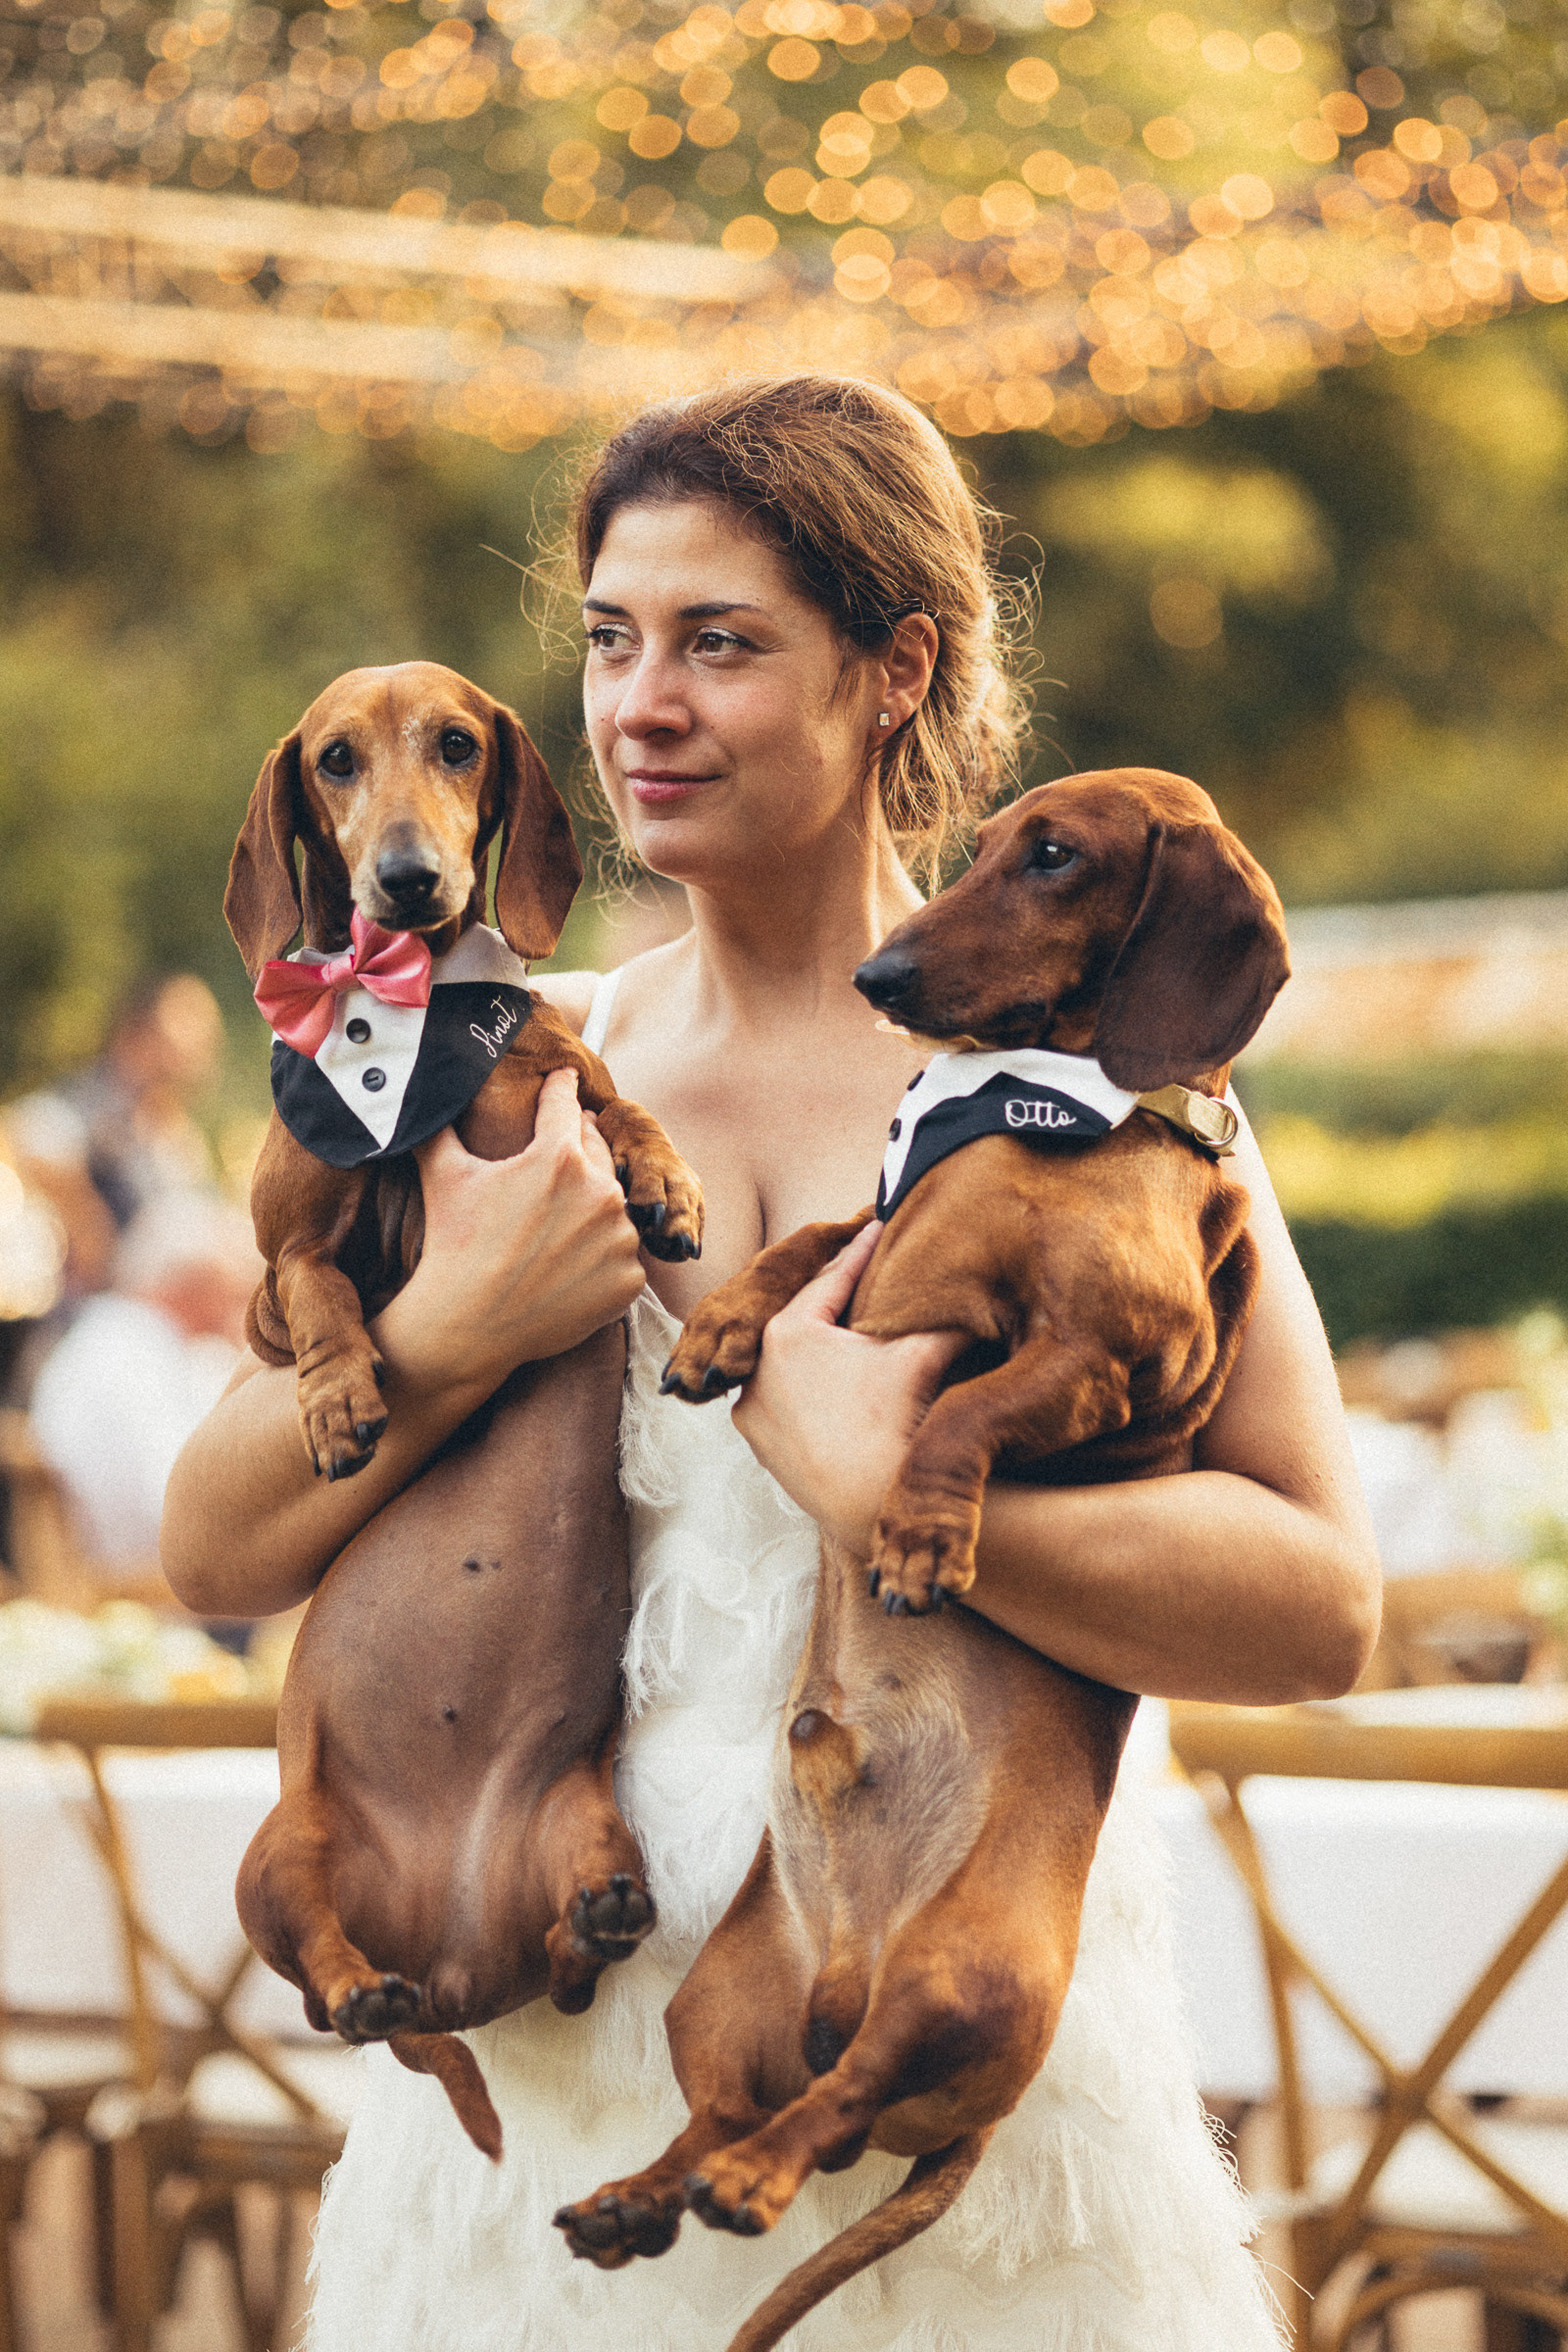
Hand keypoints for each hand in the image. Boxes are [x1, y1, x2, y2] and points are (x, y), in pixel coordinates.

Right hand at [383, 1068, 646, 1401]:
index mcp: (559, 1157)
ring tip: (557, 1224)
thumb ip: (440, 1123)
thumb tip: (422, 1092)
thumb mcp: (442, 1173)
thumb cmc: (453, 1245)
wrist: (466, 1325)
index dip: (561, 1088)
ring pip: (613, 1207)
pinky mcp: (628, 1280)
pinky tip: (570, 1262)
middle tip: (560, 1155)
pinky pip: (622, 1256)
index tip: (565, 1077)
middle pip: (597, 1152)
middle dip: (577, 1148)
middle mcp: (601, 1193)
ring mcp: (620, 1239)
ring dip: (593, 1207)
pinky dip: (602, 1256)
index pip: (565, 1106)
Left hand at [731, 1222, 967, 1553]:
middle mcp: (758, 1367)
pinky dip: (808, 1388)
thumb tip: (979, 1284)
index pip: (833, 1278)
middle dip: (839, 1298)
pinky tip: (835, 1385)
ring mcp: (753, 1410)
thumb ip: (943, 1312)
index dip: (863, 1253)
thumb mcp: (922, 1354)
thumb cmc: (894, 1424)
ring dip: (820, 1347)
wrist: (873, 1506)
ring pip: (792, 1362)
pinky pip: (785, 1400)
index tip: (878, 1226)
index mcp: (788, 1332)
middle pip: (806, 1317)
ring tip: (852, 1330)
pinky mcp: (759, 1445)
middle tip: (866, 1272)